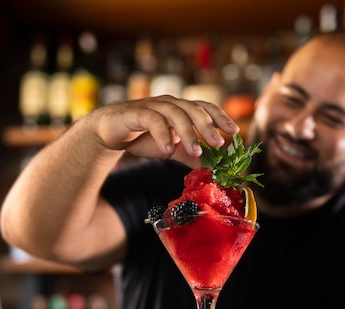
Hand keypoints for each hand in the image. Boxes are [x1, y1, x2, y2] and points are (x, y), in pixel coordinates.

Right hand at [86, 95, 238, 164]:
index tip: (234, 131)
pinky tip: (168, 149)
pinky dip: (162, 134)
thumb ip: (189, 156)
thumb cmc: (143, 137)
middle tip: (218, 144)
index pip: (205, 108)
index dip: (220, 117)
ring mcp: (152, 106)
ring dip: (188, 134)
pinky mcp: (135, 113)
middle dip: (207, 127)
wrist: (109, 133)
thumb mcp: (172, 149)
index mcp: (181, 109)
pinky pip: (152, 120)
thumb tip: (212, 168)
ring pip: (175, 114)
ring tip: (196, 152)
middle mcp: (169, 104)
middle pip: (193, 109)